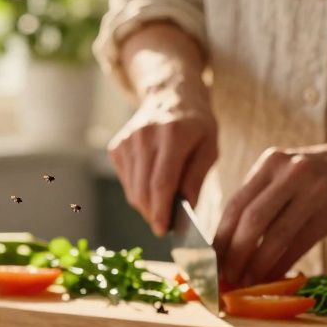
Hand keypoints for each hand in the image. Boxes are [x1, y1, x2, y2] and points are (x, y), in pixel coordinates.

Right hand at [108, 83, 217, 235]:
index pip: (162, 182)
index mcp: (173, 134)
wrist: (171, 95)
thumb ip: (197, 178)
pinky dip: (138, 190)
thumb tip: (185, 209)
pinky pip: (126, 181)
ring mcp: (127, 140)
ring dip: (146, 205)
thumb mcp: (210, 147)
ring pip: (132, 189)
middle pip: (143, 189)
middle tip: (166, 225)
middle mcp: (145, 135)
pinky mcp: (117, 147)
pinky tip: (152, 183)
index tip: (164, 231)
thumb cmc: (196, 125)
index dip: (161, 210)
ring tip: (163, 203)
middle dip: (153, 214)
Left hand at [213, 140, 326, 284]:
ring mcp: (311, 190)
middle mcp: (288, 173)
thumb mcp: (289, 173)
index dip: (219, 236)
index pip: (235, 204)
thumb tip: (232, 245)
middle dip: (233, 253)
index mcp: (270, 163)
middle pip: (250, 219)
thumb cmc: (323, 173)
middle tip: (225, 276)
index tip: (209, 260)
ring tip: (246, 281)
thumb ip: (264, 199)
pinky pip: (299, 243)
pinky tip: (273, 278)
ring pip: (274, 234)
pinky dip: (283, 264)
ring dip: (257, 264)